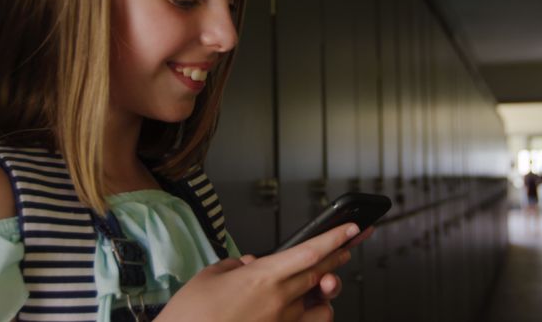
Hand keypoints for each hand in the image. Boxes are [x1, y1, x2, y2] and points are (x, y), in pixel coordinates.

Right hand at [156, 223, 366, 321]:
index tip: (351, 228)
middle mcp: (277, 302)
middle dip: (338, 257)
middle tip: (350, 245)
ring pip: (321, 305)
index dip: (334, 238)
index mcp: (261, 278)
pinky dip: (315, 316)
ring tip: (325, 281)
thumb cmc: (189, 316)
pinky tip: (309, 309)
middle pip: (320, 273)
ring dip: (327, 291)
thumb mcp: (209, 276)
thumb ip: (235, 265)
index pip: (309, 252)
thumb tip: (251, 264)